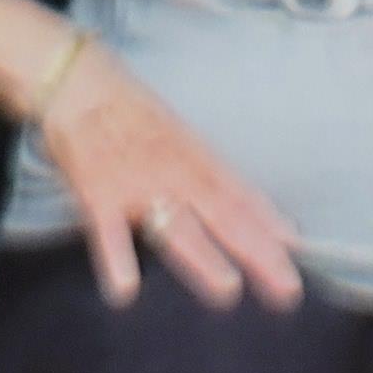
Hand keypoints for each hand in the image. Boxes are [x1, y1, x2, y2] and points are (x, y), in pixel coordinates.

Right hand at [35, 44, 301, 311]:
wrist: (76, 82)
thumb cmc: (129, 109)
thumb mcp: (177, 132)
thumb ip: (207, 171)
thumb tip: (244, 201)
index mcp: (195, 155)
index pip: (240, 192)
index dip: (269, 220)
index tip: (297, 247)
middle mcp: (174, 170)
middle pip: (222, 214)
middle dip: (256, 251)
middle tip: (286, 287)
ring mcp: (137, 183)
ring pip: (175, 224)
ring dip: (202, 258)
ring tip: (227, 290)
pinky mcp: (96, 193)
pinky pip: (107, 230)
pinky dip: (116, 258)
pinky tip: (125, 289)